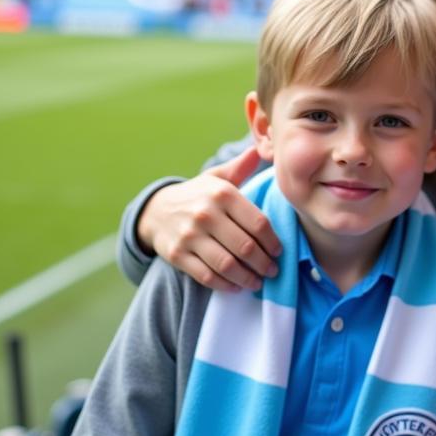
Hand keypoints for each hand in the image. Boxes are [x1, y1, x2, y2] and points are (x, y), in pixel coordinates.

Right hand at [137, 146, 280, 290]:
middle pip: (246, 247)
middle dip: (264, 264)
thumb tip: (261, 149)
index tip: (279, 252)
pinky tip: (236, 286)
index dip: (273, 242)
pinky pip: (206, 276)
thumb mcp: (217, 177)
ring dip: (248, 278)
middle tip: (273, 271)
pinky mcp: (176, 255)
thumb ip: (241, 167)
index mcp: (222, 194)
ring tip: (258, 282)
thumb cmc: (197, 194)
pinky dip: (225, 285)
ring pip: (227, 265)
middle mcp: (206, 214)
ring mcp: (189, 236)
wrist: (155, 210)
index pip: (258, 223)